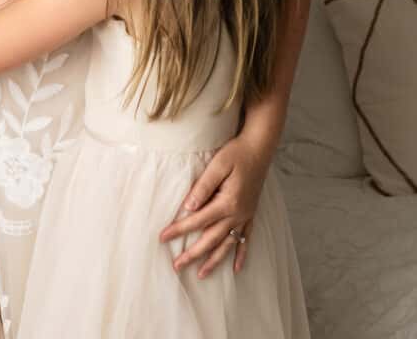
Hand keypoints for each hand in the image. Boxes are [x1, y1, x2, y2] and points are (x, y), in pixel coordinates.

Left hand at [158, 132, 270, 277]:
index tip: (163, 237)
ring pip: (228, 244)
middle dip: (192, 254)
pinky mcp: (251, 214)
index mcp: (227, 202)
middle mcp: (237, 214)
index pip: (197, 220)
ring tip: (201, 274)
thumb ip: (202, 187)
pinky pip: (247, 240)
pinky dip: (242, 255)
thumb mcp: (217, 165)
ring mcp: (245, 216)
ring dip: (214, 260)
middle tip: (176, 265)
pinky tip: (237, 268)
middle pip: (211, 239)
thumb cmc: (236, 153)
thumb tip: (187, 208)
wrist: (259, 148)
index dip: (178, 229)